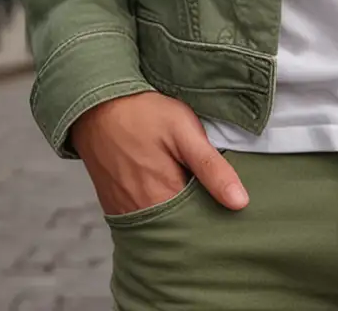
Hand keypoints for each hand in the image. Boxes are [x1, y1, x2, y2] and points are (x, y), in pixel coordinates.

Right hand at [71, 91, 247, 215]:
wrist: (97, 106)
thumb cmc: (143, 115)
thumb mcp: (184, 131)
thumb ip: (211, 167)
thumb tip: (240, 202)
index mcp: (164, 198)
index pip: (200, 225)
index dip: (217, 215)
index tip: (230, 205)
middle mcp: (142, 214)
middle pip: (180, 230)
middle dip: (198, 218)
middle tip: (213, 196)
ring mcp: (126, 212)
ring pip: (162, 226)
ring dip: (178, 215)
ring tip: (191, 191)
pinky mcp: (115, 206)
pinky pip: (143, 220)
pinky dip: (159, 212)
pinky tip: (169, 193)